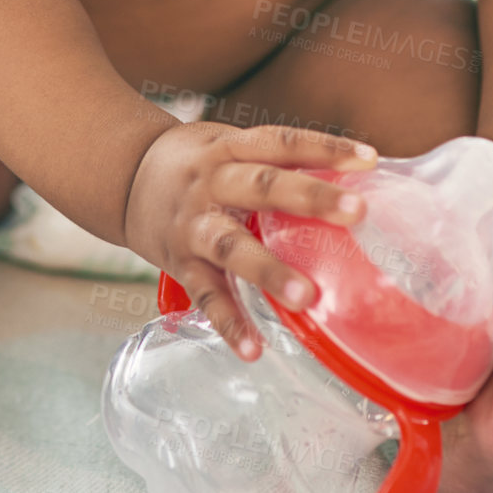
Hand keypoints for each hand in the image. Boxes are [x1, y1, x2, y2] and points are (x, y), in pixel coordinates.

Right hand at [123, 121, 377, 361]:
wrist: (123, 176)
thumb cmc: (197, 163)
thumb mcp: (228, 145)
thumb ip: (276, 162)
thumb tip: (355, 178)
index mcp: (229, 148)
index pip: (281, 142)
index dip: (324, 147)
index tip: (369, 159)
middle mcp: (211, 183)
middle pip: (262, 186)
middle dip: (310, 197)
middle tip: (357, 214)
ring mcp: (193, 224)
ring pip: (231, 246)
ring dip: (269, 271)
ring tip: (308, 297)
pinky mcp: (179, 263)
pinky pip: (205, 295)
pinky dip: (228, 323)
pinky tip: (253, 350)